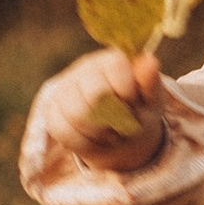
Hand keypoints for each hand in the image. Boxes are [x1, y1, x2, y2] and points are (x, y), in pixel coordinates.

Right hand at [26, 46, 167, 176]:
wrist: (119, 132)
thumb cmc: (138, 110)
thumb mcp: (151, 99)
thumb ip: (150, 82)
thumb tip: (151, 61)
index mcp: (110, 60)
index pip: (115, 67)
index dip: (127, 91)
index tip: (133, 102)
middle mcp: (84, 69)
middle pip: (96, 95)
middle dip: (115, 118)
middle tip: (124, 123)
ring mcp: (65, 89)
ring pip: (77, 115)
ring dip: (100, 133)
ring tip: (111, 133)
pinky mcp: (53, 112)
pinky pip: (64, 132)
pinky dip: (85, 144)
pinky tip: (95, 139)